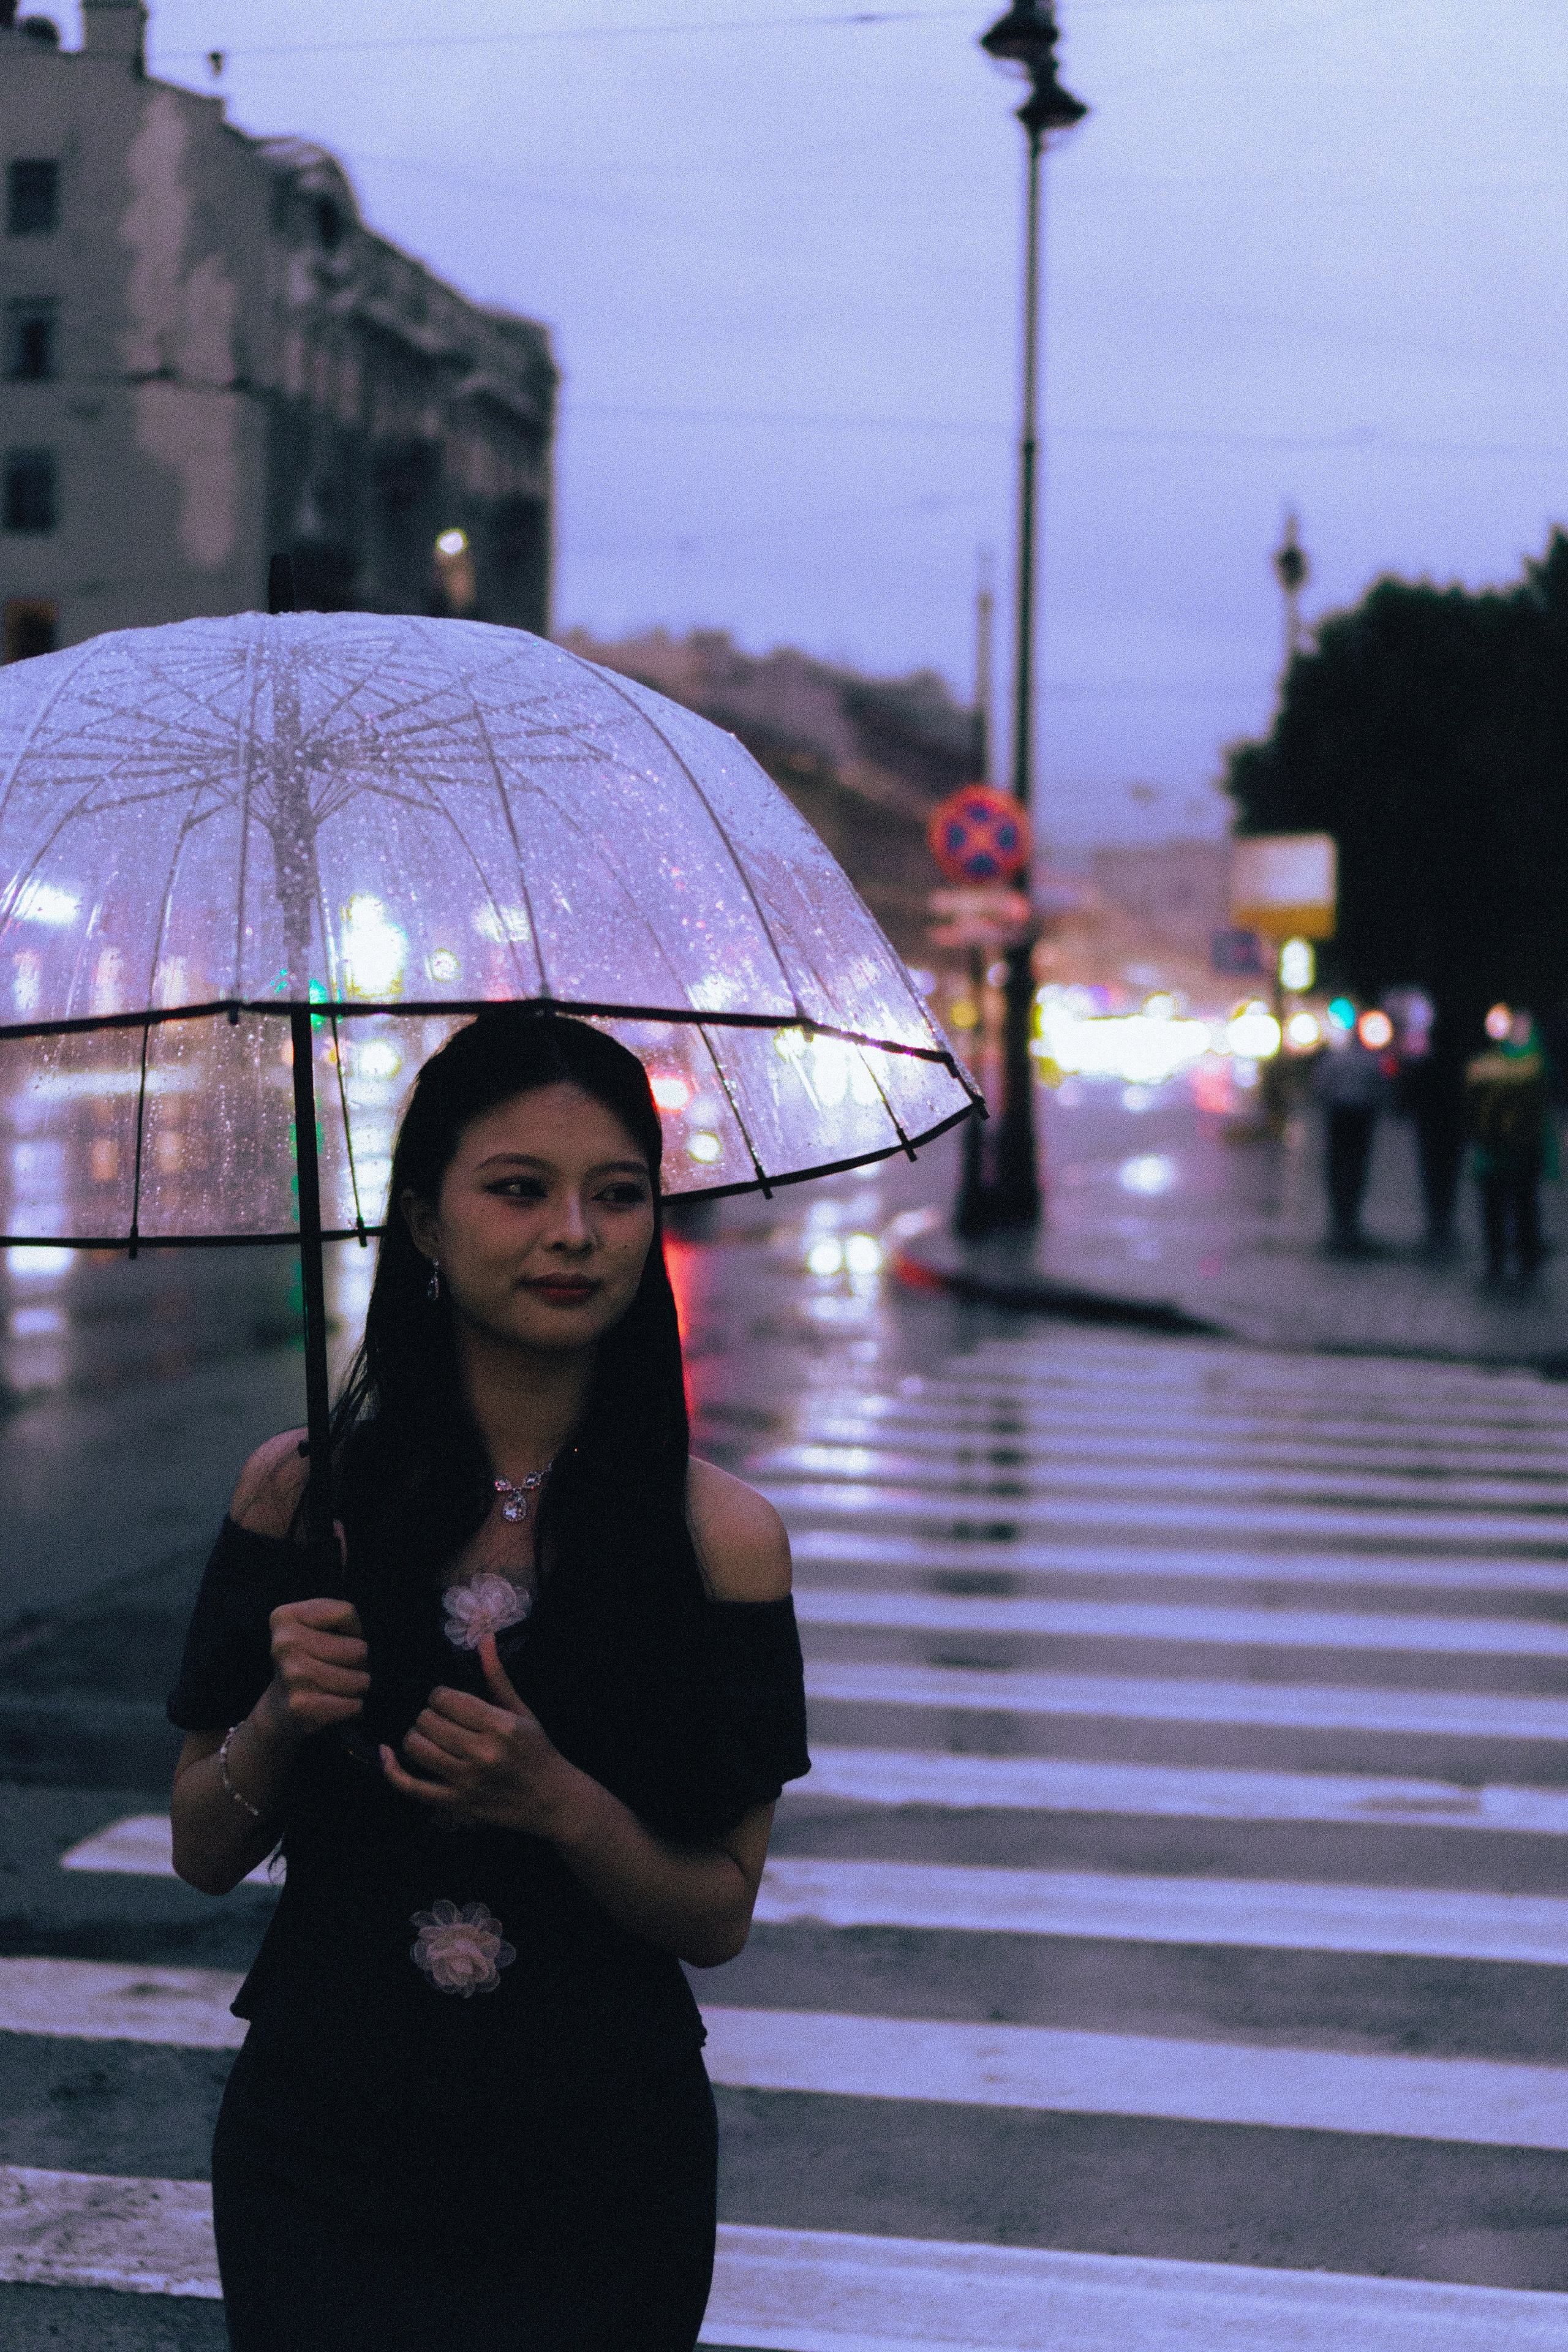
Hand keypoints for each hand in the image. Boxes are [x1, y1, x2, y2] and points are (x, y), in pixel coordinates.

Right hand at [263, 1597, 368, 1740]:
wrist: (281, 1707)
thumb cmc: (312, 1659)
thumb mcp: (321, 1626)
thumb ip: (343, 1618)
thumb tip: (360, 1649)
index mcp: (286, 1617)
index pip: (346, 1613)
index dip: (351, 1631)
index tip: (333, 1641)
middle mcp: (284, 1644)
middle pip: (358, 1650)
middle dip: (357, 1663)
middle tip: (337, 1669)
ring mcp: (291, 1675)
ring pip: (359, 1680)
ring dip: (356, 1687)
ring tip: (336, 1687)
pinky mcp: (300, 1706)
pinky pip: (354, 1706)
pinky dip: (352, 1708)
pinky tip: (333, 1705)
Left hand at [380, 1636, 573, 1833]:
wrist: (550, 1800)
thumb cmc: (536, 1751)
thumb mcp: (522, 1711)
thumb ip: (497, 1676)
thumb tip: (485, 1638)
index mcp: (500, 1726)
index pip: (446, 1699)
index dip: (439, 1695)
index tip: (447, 1700)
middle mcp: (482, 1753)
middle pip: (427, 1721)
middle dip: (428, 1715)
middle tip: (440, 1718)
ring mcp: (467, 1781)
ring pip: (416, 1748)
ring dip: (415, 1736)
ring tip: (427, 1735)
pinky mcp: (455, 1803)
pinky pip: (411, 1787)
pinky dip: (392, 1771)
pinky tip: (387, 1753)